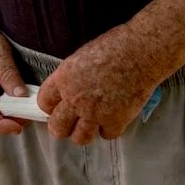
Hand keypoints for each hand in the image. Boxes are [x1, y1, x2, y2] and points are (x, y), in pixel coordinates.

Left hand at [36, 28, 159, 144]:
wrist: (140, 53)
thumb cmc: (113, 46)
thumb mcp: (80, 58)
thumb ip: (70, 78)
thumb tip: (66, 91)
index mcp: (63, 80)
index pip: (44, 103)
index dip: (50, 106)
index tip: (57, 107)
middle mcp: (75, 100)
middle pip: (57, 127)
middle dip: (62, 127)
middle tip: (70, 123)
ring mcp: (95, 113)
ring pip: (80, 138)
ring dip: (84, 133)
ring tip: (91, 125)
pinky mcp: (115, 121)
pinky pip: (107, 135)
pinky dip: (110, 129)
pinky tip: (113, 118)